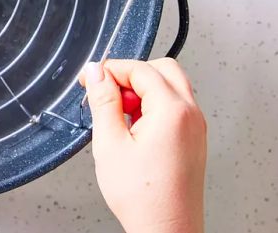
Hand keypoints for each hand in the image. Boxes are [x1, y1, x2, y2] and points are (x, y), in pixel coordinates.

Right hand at [81, 58, 206, 232]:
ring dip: (142, 90)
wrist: (166, 231)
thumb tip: (97, 73)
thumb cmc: (143, 197)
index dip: (110, 69)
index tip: (90, 78)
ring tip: (117, 114)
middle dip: (130, 74)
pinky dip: (152, 106)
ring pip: (169, 86)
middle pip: (162, 70)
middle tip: (105, 90)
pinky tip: (132, 127)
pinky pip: (174, 107)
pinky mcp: (193, 140)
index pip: (140, 69)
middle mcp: (190, 115)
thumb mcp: (110, 143)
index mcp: (172, 111)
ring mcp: (195, 127)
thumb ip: (103, 101)